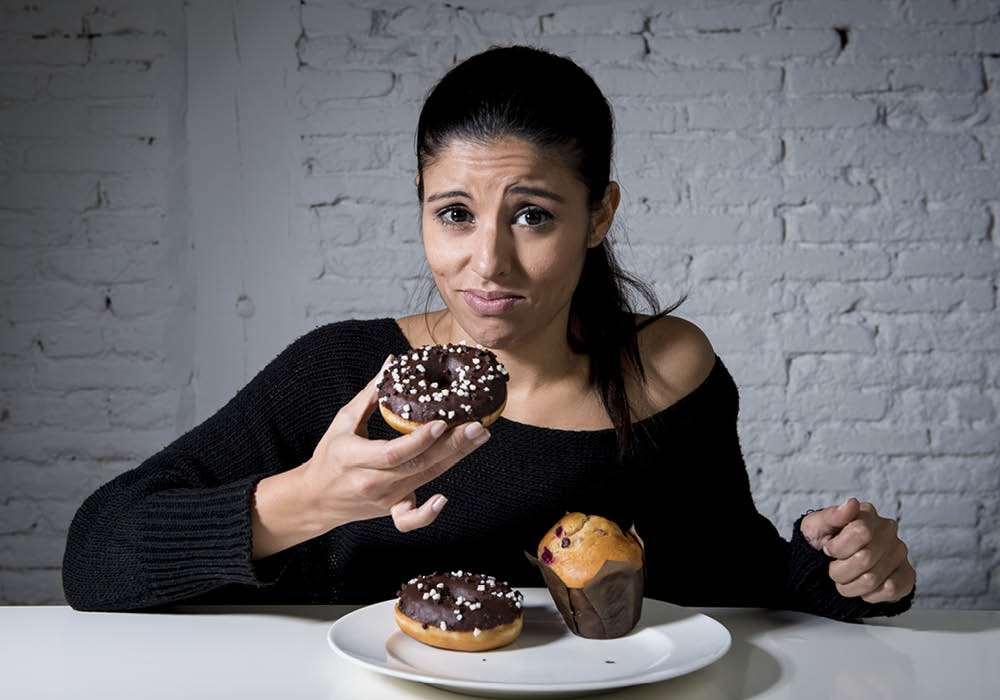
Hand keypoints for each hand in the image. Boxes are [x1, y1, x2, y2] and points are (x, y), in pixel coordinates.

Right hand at [300, 355, 490, 532]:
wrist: (315, 498)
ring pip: (424, 479)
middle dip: (452, 446)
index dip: (419, 440)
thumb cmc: (330, 455)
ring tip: (478, 438)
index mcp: (354, 457)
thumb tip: (392, 363)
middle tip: (477, 427)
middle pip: (417, 465)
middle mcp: (371, 481)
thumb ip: (370, 395)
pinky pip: (409, 519)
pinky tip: (443, 499)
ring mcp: (383, 498)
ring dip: (455, 459)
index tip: (442, 422)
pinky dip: (427, 515)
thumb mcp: (343, 421)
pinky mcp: (390, 508)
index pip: (393, 452)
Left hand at [799, 498, 914, 603]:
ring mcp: (899, 551)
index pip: (860, 532)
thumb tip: (852, 503)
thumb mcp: (815, 526)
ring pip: (874, 579)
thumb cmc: (822, 541)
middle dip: (839, 570)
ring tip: (846, 578)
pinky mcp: (907, 574)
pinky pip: (892, 590)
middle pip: (865, 559)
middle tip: (834, 567)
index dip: (838, 548)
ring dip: (850, 585)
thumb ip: (832, 516)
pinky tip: (862, 587)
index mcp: (866, 514)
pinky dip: (869, 594)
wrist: (829, 564)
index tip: (828, 549)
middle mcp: (888, 530)